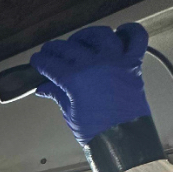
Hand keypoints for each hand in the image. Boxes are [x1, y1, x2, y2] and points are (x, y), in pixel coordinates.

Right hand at [31, 23, 150, 144]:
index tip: (36, 61)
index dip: (40, 61)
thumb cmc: (95, 131)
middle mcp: (95, 65)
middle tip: (50, 51)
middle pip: (70, 47)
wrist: (123, 139)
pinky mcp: (133, 64)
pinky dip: (129, 31)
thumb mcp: (70, 113)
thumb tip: (44, 88)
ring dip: (86, 35)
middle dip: (55, 48)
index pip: (51, 64)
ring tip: (79, 41)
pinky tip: (119, 32)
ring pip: (100, 35)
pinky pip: (136, 39)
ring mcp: (116, 62)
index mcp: (75, 79)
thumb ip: (58, 94)